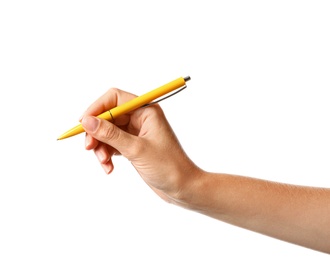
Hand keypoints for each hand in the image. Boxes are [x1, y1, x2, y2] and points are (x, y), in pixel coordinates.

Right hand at [81, 88, 199, 201]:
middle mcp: (140, 118)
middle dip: (96, 132)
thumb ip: (110, 134)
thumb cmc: (168, 166)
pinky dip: (107, 154)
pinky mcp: (133, 146)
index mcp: (146, 111)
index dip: (96, 108)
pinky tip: (109, 167)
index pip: (115, 98)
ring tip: (103, 162)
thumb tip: (87, 121)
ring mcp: (136, 132)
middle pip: (108, 116)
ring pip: (108, 132)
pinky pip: (113, 145)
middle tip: (88, 147)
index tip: (82, 123)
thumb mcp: (136, 149)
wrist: (182, 187)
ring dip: (101, 146)